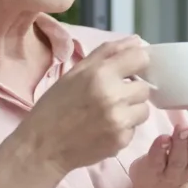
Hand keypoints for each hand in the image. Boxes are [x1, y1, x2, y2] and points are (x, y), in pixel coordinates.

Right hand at [18, 36, 150, 174]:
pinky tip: (104, 129)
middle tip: (111, 97)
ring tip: (108, 114)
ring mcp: (119, 120)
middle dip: (131, 91)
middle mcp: (113, 95)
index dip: (136, 64)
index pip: (141, 58)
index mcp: (99, 73)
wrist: (43, 146)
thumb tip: (136, 41)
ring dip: (131, 111)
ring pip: (144, 109)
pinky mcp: (121, 141)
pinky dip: (123, 129)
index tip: (128, 72)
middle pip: (144, 87)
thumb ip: (107, 53)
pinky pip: (134, 129)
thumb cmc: (55, 106)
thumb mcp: (75, 72)